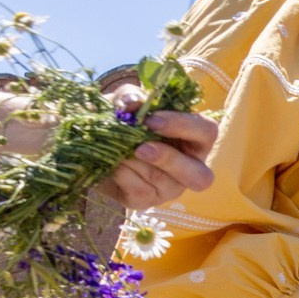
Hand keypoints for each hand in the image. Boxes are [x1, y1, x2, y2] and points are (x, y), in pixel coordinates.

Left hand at [93, 90, 216, 210]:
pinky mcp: (146, 201)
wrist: (91, 145)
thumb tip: (133, 103)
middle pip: (200, 176)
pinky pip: (140, 191)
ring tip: (117, 149)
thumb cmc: (120, 121)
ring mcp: (169, 189)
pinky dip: (122, 174)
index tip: (153, 120)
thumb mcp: (125, 102)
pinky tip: (112, 164)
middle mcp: (189, 168)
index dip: (184, 126)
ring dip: (135, 162)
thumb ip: (131, 96)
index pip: (207, 132)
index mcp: (193, 140)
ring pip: (162, 181)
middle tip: (141, 148)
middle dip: (169, 160)